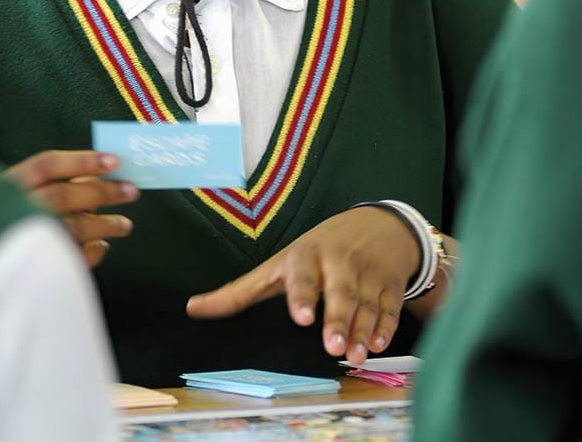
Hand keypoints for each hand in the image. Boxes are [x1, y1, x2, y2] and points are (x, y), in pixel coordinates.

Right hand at [5, 150, 138, 267]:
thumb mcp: (10, 195)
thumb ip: (45, 185)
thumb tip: (92, 177)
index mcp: (5, 188)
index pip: (47, 165)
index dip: (83, 161)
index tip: (113, 161)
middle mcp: (12, 212)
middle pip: (64, 196)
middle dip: (102, 192)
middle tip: (131, 190)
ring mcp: (22, 243)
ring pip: (72, 228)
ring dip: (104, 225)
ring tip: (124, 224)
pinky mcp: (33, 271)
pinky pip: (71, 259)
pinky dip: (92, 252)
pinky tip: (101, 246)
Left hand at [186, 207, 419, 364]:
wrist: (376, 224)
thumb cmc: (315, 251)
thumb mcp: (278, 265)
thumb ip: (239, 291)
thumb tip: (191, 308)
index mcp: (305, 256)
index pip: (302, 275)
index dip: (302, 295)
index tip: (301, 317)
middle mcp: (337, 262)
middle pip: (339, 292)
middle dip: (336, 319)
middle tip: (332, 347)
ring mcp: (366, 273)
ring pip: (365, 305)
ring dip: (361, 332)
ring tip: (355, 356)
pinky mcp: (390, 284)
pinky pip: (390, 307)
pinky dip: (386, 327)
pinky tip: (379, 345)